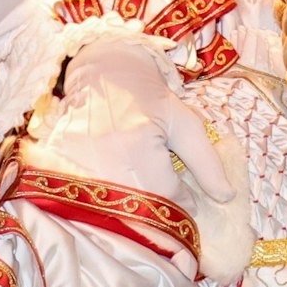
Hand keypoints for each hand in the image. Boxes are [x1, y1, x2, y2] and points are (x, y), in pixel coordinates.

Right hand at [28, 37, 234, 217]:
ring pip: (110, 209)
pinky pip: (86, 198)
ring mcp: (75, 163)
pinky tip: (117, 194)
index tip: (191, 203)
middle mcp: (102, 157)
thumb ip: (206, 162)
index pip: (165, 194)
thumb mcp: (185, 123)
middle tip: (170, 209)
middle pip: (136, 208)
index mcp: (137, 144)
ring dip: (131, 212)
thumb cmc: (148, 97)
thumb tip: (226, 196)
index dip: (183, 205)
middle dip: (158, 214)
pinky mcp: (59, 166)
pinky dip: (105, 202)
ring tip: (145, 202)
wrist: (104, 73)